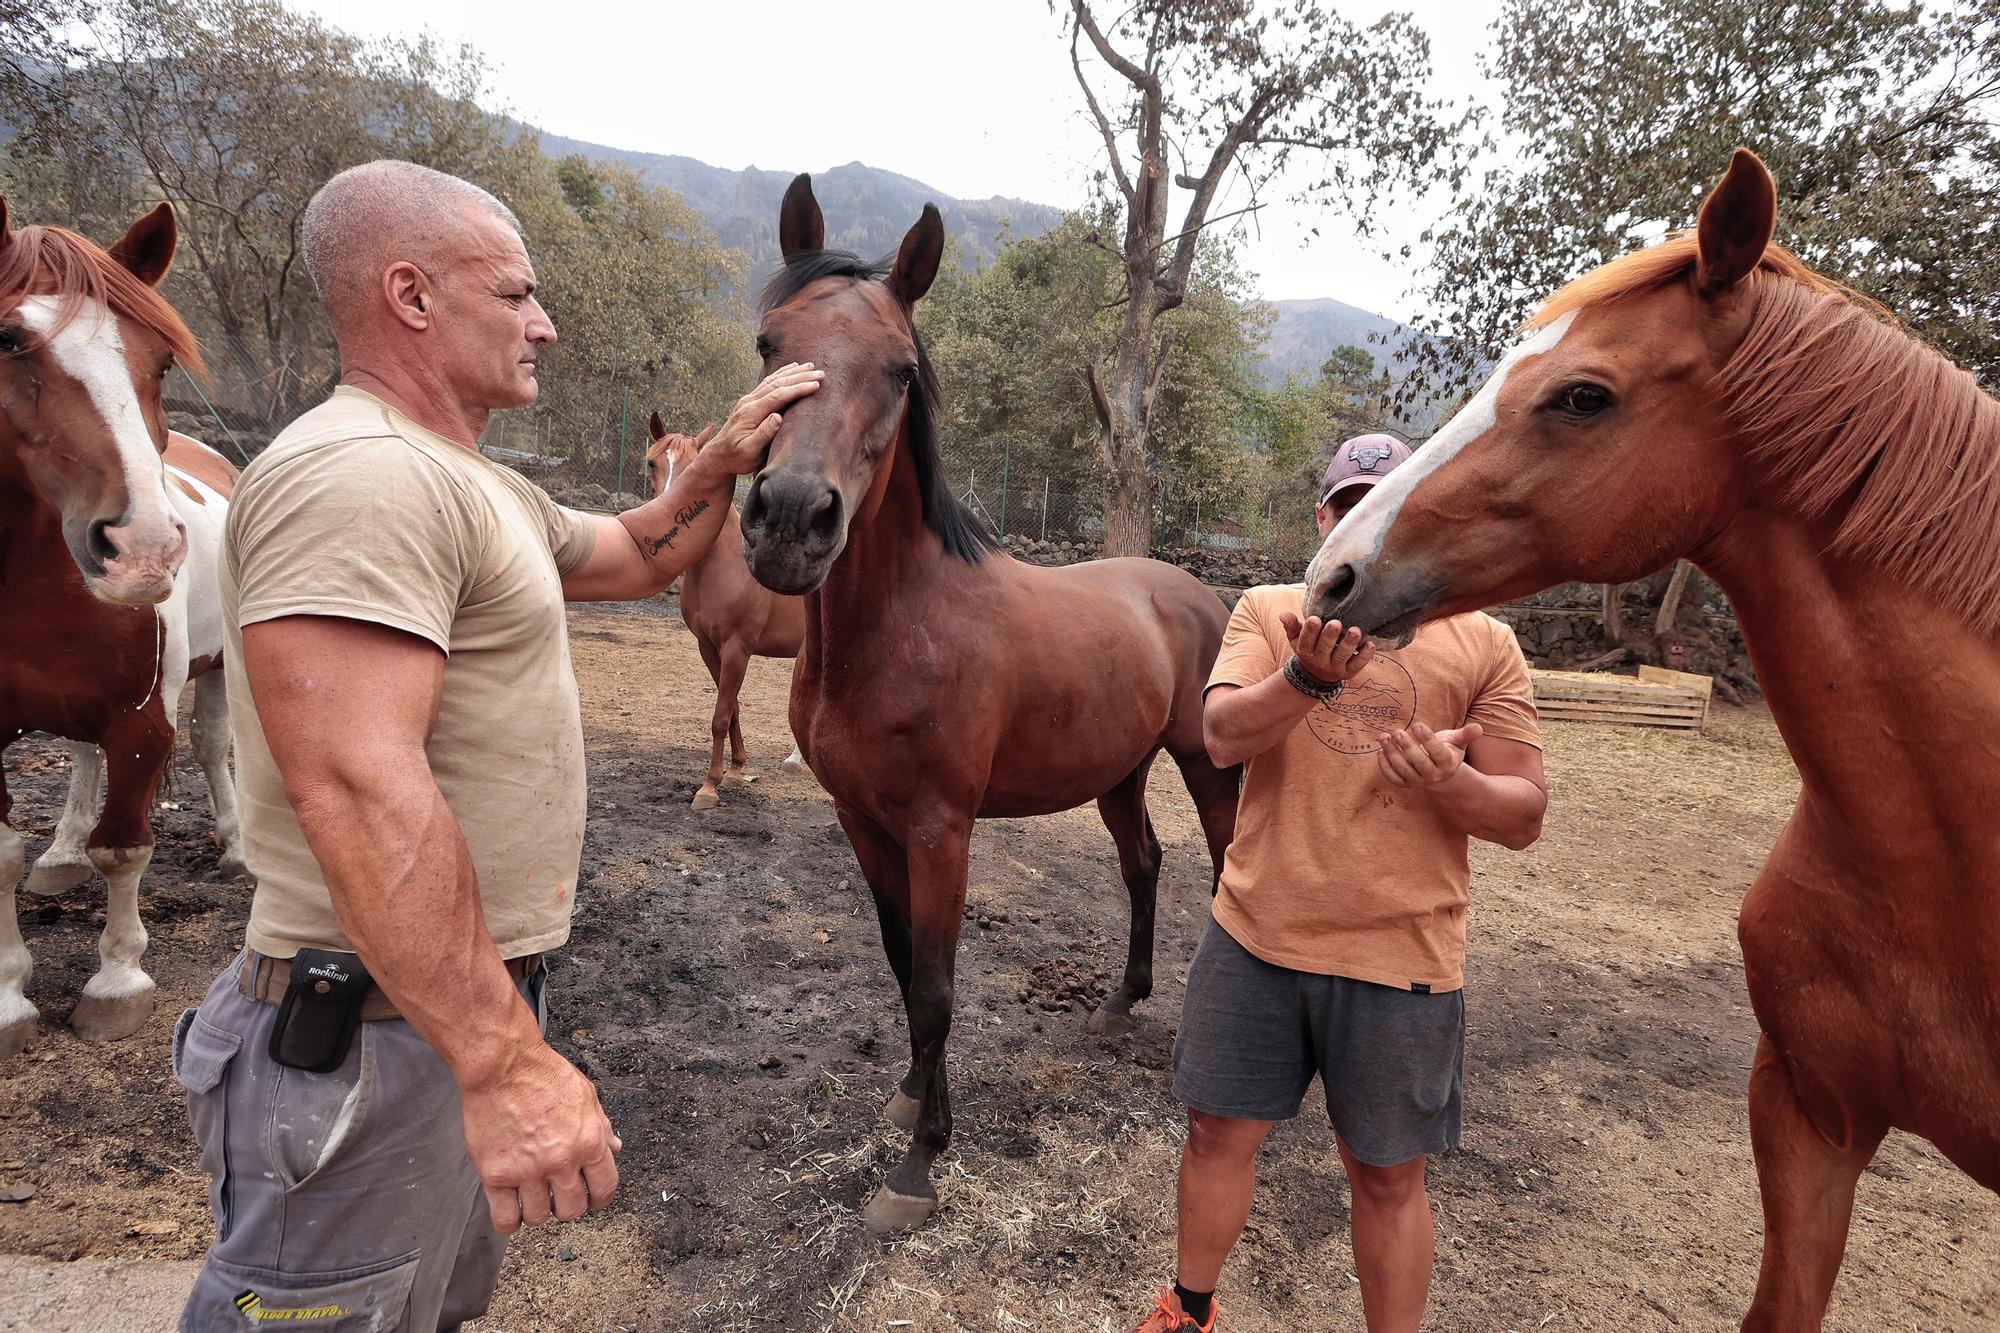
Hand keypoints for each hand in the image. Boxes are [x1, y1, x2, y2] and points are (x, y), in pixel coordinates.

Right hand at [460, 1043, 621, 1233]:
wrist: (502, 1065)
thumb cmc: (541, 1074)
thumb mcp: (586, 1095)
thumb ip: (602, 1126)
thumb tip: (614, 1148)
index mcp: (589, 1141)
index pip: (605, 1188)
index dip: (600, 1200)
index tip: (593, 1201)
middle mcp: (561, 1161)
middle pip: (572, 1210)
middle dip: (567, 1207)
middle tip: (559, 1199)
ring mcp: (528, 1170)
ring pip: (539, 1218)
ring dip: (538, 1213)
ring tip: (533, 1199)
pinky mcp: (496, 1175)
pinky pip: (505, 1218)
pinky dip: (510, 1222)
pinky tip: (512, 1209)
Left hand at [700, 362, 823, 474]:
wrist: (719, 455)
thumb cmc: (737, 458)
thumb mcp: (749, 452)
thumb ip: (763, 434)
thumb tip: (777, 417)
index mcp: (751, 413)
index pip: (778, 396)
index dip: (797, 389)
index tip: (816, 385)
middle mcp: (749, 402)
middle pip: (777, 383)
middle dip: (800, 377)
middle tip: (820, 373)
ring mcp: (749, 399)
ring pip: (773, 380)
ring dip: (793, 372)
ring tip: (810, 366)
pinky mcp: (750, 401)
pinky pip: (768, 382)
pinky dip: (782, 374)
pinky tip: (792, 368)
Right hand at [1279, 612, 1374, 684]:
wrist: (1317, 674)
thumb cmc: (1310, 648)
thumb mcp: (1296, 639)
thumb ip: (1291, 626)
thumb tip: (1283, 614)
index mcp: (1306, 651)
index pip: (1306, 641)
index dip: (1310, 631)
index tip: (1315, 619)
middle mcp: (1320, 660)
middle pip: (1325, 648)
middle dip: (1330, 636)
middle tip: (1335, 623)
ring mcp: (1335, 667)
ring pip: (1343, 655)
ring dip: (1350, 643)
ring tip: (1356, 631)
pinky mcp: (1349, 672)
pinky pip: (1358, 664)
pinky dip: (1365, 655)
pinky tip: (1371, 644)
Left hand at [1377, 722, 1482, 787]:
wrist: (1440, 773)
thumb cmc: (1447, 750)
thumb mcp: (1457, 741)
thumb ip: (1465, 735)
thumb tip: (1479, 727)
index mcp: (1448, 763)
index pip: (1438, 753)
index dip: (1428, 740)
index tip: (1417, 725)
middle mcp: (1433, 775)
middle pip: (1419, 763)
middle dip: (1407, 747)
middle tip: (1396, 732)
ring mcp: (1418, 782)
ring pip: (1404, 770)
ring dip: (1392, 754)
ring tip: (1384, 737)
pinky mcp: (1406, 784)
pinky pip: (1394, 779)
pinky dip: (1385, 767)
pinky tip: (1380, 751)